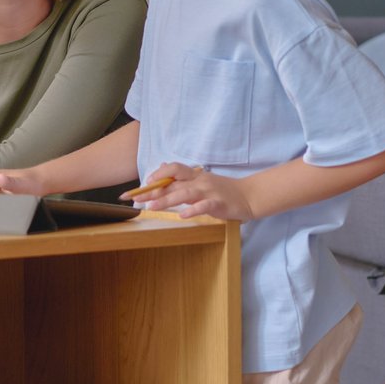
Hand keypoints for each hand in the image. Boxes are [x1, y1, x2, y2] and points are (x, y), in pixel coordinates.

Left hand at [121, 162, 255, 220]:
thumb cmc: (223, 190)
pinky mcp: (218, 204)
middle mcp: (199, 181)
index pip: (170, 171)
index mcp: (194, 175)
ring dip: (166, 200)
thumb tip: (162, 167)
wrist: (249, 196)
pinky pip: (204, 206)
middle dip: (152, 191)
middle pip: (172, 182)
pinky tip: (182, 216)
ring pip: (184, 194)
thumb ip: (182, 177)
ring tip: (151, 207)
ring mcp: (209, 192)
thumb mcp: (201, 180)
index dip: (154, 177)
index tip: (139, 187)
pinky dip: (193, 211)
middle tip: (135, 199)